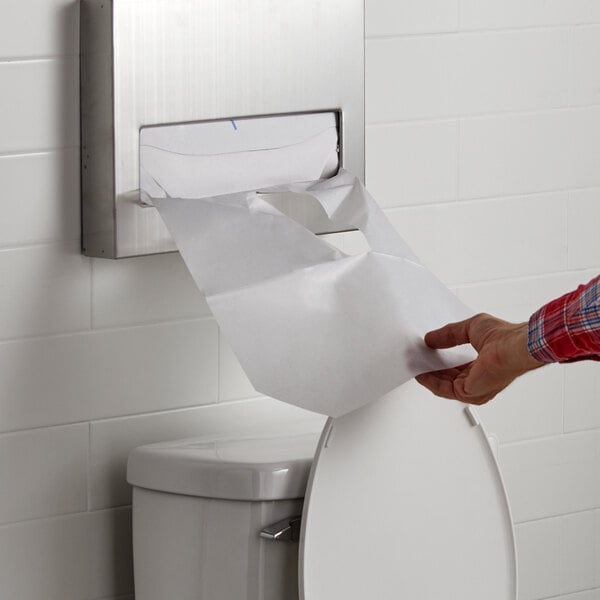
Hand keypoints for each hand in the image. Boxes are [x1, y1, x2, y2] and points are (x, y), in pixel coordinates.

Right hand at [415, 313, 544, 404]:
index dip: (442, 359)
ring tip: (415, 364)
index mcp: (485, 365)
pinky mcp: (468, 392)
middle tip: (418, 358)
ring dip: (428, 376)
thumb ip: (449, 334)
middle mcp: (480, 380)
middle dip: (432, 368)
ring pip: (444, 385)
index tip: (429, 350)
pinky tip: (421, 373)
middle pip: (449, 377)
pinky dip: (430, 382)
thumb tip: (432, 338)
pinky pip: (443, 390)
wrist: (512, 346)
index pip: (459, 366)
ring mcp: (475, 388)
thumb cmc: (504, 337)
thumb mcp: (470, 328)